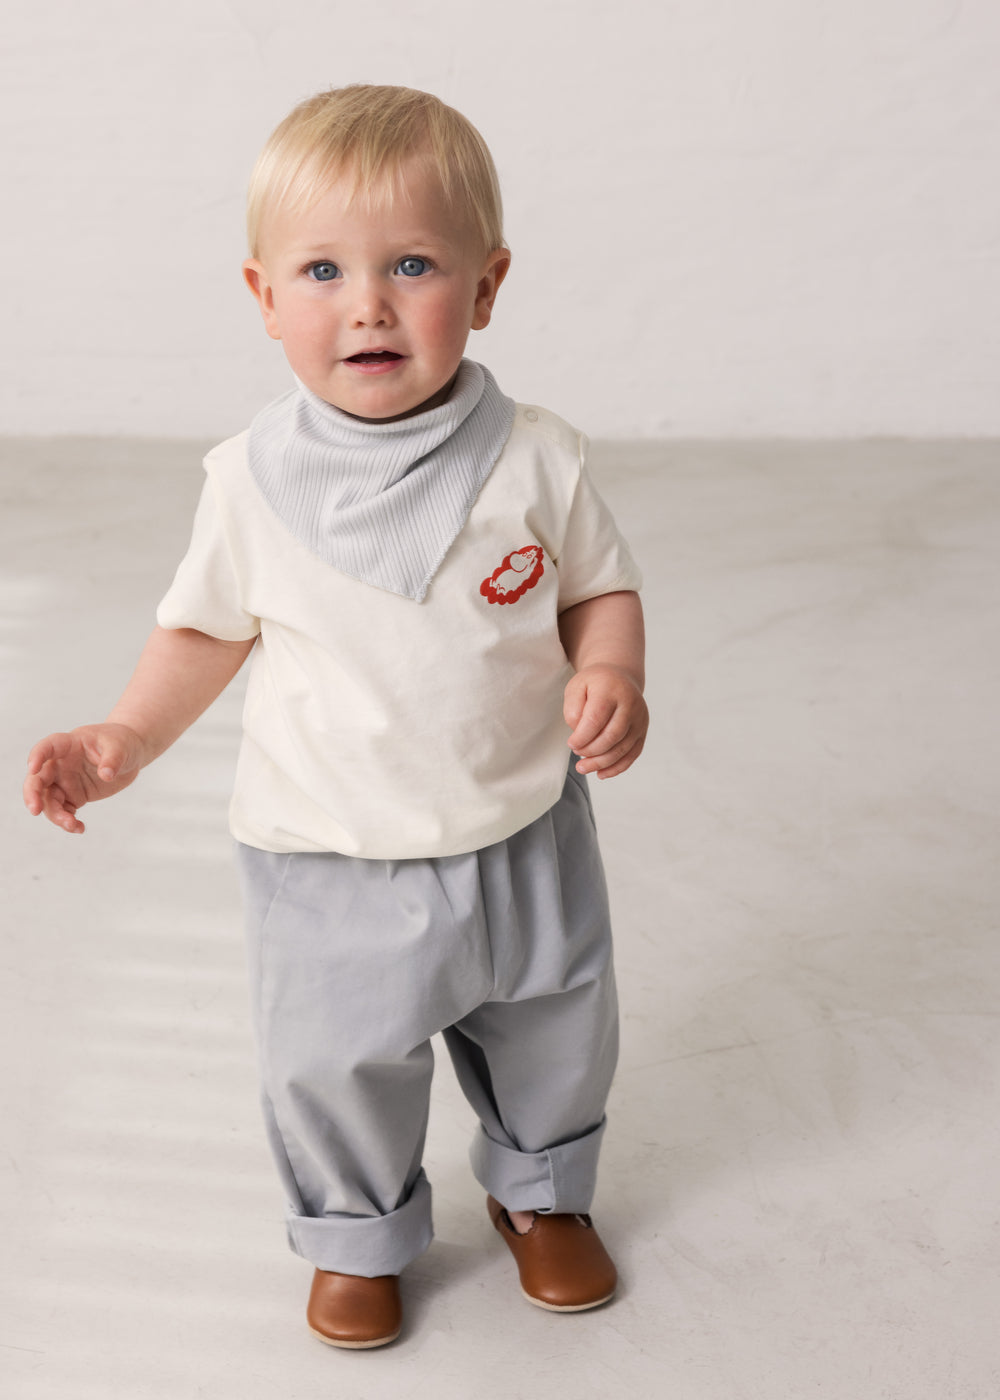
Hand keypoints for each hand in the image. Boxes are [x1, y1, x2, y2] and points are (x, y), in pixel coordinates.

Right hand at [23, 724, 146, 833]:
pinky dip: (68, 821)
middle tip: (35, 810)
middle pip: (38, 778)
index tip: (32, 768)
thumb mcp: (120, 748)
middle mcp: (60, 764)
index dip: (37, 756)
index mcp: (68, 745)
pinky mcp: (73, 796)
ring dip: (55, 815)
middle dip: (33, 794)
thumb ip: (112, 760)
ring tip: (73, 825)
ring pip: (49, 801)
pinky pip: (64, 811)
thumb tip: (106, 775)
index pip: (47, 747)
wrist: (128, 755)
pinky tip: (79, 828)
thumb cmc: (120, 743)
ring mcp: (65, 782)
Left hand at [563, 664, 647, 778]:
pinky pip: (632, 754)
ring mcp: (640, 719)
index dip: (582, 736)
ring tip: (583, 767)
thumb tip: (578, 732)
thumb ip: (572, 708)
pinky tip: (601, 773)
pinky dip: (617, 767)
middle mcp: (630, 704)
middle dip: (591, 751)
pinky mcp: (643, 731)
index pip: (596, 719)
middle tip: (576, 753)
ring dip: (601, 763)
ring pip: (622, 748)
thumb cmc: (594, 684)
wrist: (619, 677)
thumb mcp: (576, 687)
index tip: (571, 744)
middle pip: (612, 736)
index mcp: (611, 690)